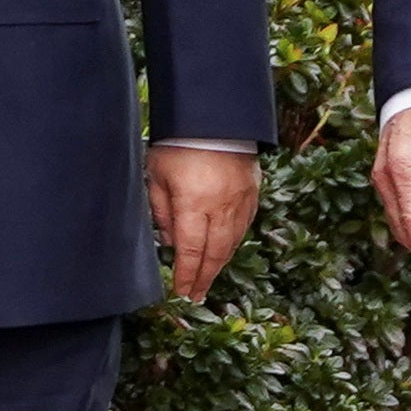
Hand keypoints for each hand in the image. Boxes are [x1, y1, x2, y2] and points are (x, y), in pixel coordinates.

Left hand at [146, 145, 259, 302]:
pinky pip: (245, 224)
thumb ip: (161, 209)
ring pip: (232, 241)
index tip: (182, 292)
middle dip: (205, 278)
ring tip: (209, 277)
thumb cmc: (178, 142)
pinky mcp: (252, 190)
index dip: (186, 275)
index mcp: (194, 204)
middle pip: (214, 253)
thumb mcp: (157, 173)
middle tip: (197, 295)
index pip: (190, 251)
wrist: (213, 114)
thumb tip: (167, 240)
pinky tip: (226, 249)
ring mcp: (240, 199)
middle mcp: (220, 206)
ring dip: (220, 263)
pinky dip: (234, 241)